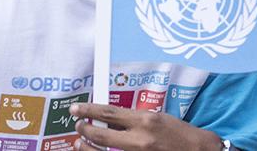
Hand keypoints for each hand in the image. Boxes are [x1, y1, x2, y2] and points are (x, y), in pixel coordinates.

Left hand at [71, 103, 220, 150]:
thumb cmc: (181, 134)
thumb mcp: (159, 119)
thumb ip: (135, 119)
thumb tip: (111, 119)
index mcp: (146, 121)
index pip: (109, 114)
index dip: (88, 111)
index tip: (75, 109)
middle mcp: (139, 139)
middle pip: (99, 135)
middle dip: (83, 129)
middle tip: (78, 125)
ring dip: (85, 147)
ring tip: (79, 142)